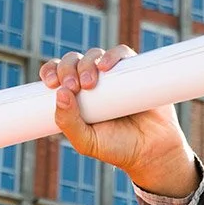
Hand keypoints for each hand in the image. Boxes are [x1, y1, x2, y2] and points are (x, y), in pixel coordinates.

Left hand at [41, 45, 199, 198]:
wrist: (153, 151)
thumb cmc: (117, 147)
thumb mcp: (86, 142)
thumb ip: (68, 123)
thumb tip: (60, 93)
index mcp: (76, 96)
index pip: (57, 75)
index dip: (50, 71)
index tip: (51, 83)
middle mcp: (93, 81)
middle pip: (73, 61)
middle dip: (67, 68)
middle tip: (74, 87)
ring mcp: (114, 75)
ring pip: (94, 55)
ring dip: (87, 62)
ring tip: (90, 83)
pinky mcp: (135, 70)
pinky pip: (122, 53)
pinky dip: (112, 55)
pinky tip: (106, 66)